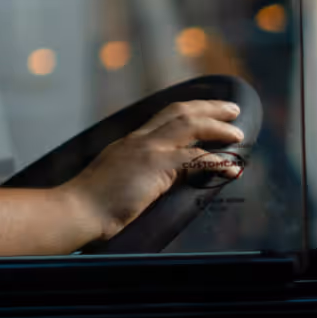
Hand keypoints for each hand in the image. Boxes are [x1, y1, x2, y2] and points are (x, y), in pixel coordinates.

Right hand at [57, 100, 244, 243]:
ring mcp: (147, 150)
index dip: (190, 110)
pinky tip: (232, 168)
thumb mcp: (117, 179)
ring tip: (238, 134)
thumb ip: (136, 173)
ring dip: (218, 128)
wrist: (78, 209)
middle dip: (210, 108)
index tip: (208, 109)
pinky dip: (217, 161)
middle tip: (233, 109)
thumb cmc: (91, 203)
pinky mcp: (155, 166)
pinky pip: (195, 159)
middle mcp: (140, 140)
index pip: (165, 116)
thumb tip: (155, 181)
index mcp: (130, 142)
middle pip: (180, 112)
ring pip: (190, 126)